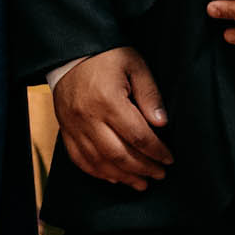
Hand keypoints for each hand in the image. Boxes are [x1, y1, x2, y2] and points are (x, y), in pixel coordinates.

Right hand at [52, 47, 171, 190]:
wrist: (70, 52)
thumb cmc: (106, 56)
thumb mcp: (134, 65)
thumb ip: (149, 94)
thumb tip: (162, 123)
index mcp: (108, 100)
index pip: (137, 135)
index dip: (156, 151)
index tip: (169, 159)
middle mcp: (89, 117)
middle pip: (119, 154)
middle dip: (143, 168)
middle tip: (159, 175)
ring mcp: (74, 127)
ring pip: (99, 162)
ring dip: (122, 177)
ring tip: (141, 183)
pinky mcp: (65, 130)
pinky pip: (80, 160)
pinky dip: (98, 173)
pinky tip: (114, 178)